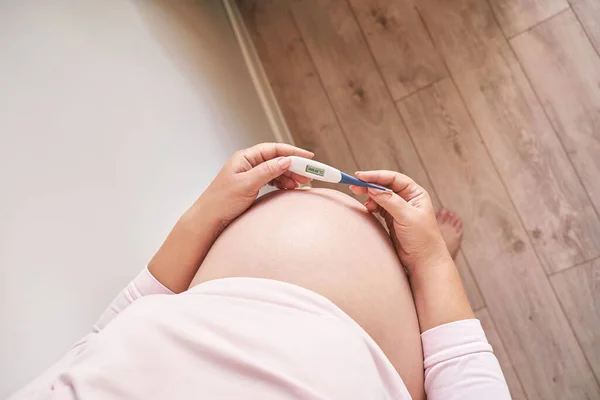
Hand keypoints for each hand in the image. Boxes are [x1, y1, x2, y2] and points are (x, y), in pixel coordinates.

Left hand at [198, 142, 313, 229]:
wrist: (208, 220)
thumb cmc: (221, 201)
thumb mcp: (247, 185)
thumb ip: (267, 171)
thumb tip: (286, 160)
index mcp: (245, 158)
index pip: (273, 149)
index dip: (292, 152)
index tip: (309, 157)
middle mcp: (248, 163)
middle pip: (276, 159)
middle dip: (294, 166)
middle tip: (309, 175)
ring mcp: (250, 175)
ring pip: (275, 171)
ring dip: (289, 176)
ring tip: (300, 184)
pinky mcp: (251, 186)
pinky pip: (271, 180)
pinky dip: (282, 183)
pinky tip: (289, 188)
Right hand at [349, 171, 449, 273]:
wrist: (423, 261)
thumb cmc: (423, 238)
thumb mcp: (406, 216)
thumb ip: (389, 201)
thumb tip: (372, 188)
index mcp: (415, 193)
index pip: (393, 178)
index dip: (376, 176)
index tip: (361, 177)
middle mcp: (407, 198)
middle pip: (385, 185)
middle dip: (370, 184)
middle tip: (354, 186)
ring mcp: (399, 208)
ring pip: (380, 196)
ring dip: (370, 196)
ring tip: (364, 202)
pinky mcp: (391, 219)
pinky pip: (378, 207)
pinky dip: (371, 206)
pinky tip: (368, 208)